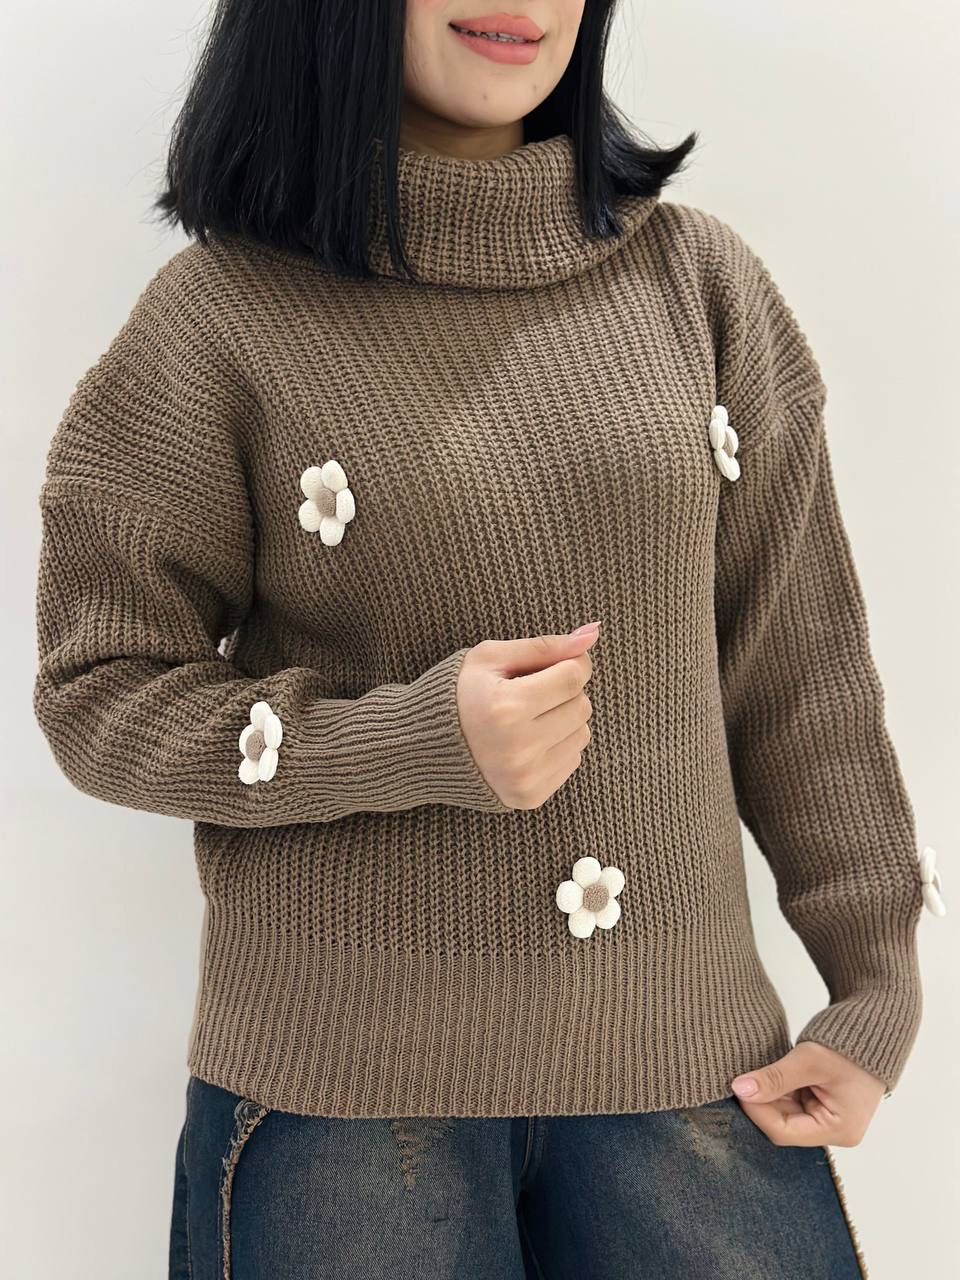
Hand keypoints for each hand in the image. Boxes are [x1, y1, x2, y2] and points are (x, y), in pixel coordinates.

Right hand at [457, 624, 600, 808]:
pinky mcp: (530, 796)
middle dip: (563, 692)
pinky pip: (572, 761)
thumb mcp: (491, 657)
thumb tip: (592, 634)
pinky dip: (557, 746)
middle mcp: (518, 748)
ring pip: (582, 734)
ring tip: (528, 718)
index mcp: (506, 708)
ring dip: (563, 720)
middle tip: (531, 692)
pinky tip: (527, 741)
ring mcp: (525, 777)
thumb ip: (544, 646)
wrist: (422, 747)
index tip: (552, 665)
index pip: (573, 677)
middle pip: (581, 706)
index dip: (569, 664)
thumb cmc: (457, 693)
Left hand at [730, 1041, 886, 1146]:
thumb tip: (740, 1089)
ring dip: (768, 1094)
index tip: (738, 1086)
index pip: (783, 1132)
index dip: (756, 1110)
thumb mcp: (809, 1060)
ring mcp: (829, 1117)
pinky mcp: (823, 1104)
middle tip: (741, 1078)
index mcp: (840, 1129)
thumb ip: (774, 1078)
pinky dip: (777, 1088)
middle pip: (783, 1125)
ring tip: (754, 1073)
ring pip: (784, 1113)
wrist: (874, 1025)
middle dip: (760, 1102)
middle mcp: (835, 1130)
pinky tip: (766, 1074)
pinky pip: (791, 1102)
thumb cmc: (850, 1044)